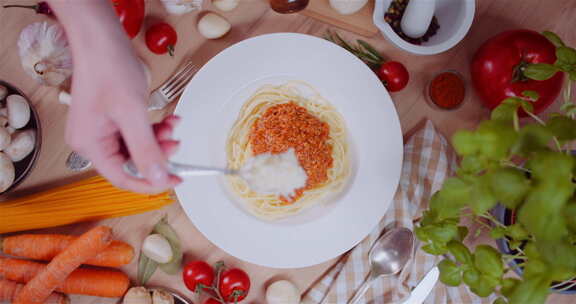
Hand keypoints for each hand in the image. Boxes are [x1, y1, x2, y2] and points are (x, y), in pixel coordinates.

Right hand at [66, 46, 180, 192]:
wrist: (101, 39)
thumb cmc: (109, 70)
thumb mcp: (132, 113)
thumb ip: (145, 149)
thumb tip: (157, 179)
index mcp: (90, 145)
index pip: (122, 178)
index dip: (150, 182)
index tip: (175, 180)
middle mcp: (92, 141)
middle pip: (131, 162)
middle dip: (157, 153)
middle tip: (176, 143)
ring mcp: (101, 129)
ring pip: (137, 146)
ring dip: (159, 139)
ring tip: (173, 125)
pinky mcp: (111, 119)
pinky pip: (136, 132)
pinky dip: (154, 128)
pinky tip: (168, 118)